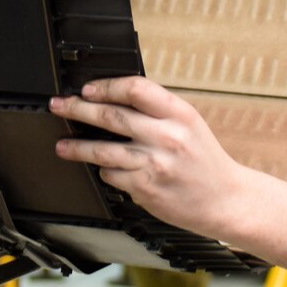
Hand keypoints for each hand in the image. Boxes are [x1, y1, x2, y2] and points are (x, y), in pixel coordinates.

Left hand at [51, 77, 253, 239]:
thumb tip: (114, 98)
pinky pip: (112, 175)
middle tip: (59, 106)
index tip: (87, 89)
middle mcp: (167, 136)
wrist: (227, 200)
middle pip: (110, 116)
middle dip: (77, 109)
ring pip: (103, 150)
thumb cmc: (205, 161)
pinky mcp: (146, 189)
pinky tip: (104, 169)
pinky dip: (105, 171)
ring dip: (77, 147)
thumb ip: (156, 111)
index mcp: (179, 114)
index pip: (134, 88)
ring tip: (62, 145)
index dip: (105, 86)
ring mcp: (155, 164)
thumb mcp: (189, 124)